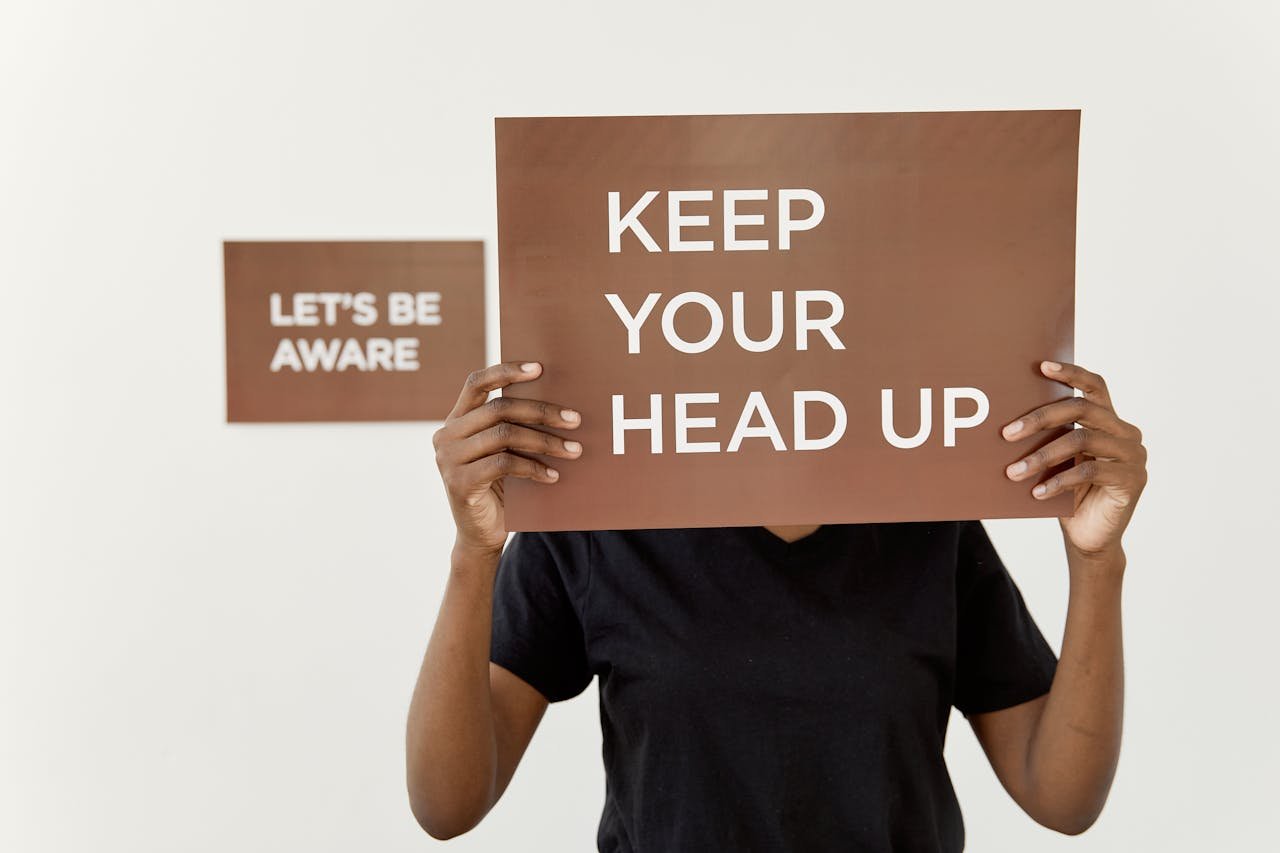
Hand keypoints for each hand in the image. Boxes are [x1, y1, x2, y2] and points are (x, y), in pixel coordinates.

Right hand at [433, 362, 582, 555]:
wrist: (482, 534)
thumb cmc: (501, 488)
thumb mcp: (505, 452)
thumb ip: (514, 428)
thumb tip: (560, 404)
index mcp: (456, 420)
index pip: (477, 383)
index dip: (507, 371)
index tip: (539, 368)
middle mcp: (447, 435)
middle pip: (499, 409)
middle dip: (542, 411)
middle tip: (575, 419)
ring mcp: (448, 458)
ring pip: (504, 435)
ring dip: (544, 441)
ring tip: (573, 450)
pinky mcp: (459, 482)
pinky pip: (504, 464)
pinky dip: (534, 468)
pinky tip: (553, 475)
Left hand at [1001, 361, 1147, 559]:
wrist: (1088, 538)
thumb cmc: (1068, 495)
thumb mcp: (1056, 461)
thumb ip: (1048, 438)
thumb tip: (1007, 421)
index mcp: (1109, 421)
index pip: (1095, 386)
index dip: (1070, 374)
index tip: (1041, 366)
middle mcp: (1126, 432)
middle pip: (1082, 409)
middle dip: (1040, 417)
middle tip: (1007, 433)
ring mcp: (1133, 455)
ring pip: (1082, 439)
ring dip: (1042, 455)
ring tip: (1013, 471)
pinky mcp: (1132, 479)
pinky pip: (1090, 470)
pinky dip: (1059, 480)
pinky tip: (1037, 492)